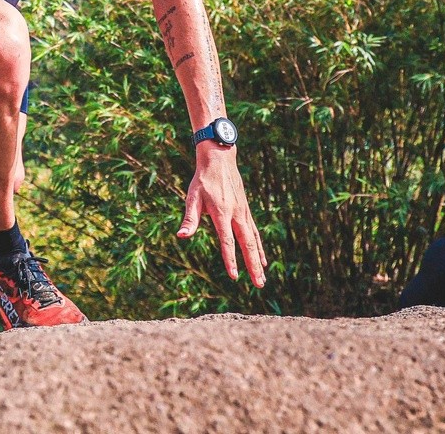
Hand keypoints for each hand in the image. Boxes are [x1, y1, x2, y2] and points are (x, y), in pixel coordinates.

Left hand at [178, 142, 266, 286]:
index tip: (234, 276)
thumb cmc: (203, 179)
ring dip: (258, 261)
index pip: (227, 241)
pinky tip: (262, 260)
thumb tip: (181, 236)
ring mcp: (244, 213)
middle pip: (247, 244)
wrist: (220, 159)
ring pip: (254, 241)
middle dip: (253, 266)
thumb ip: (190, 218)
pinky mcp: (246, 211)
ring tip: (262, 279)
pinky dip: (259, 248)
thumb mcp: (192, 197)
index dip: (230, 259)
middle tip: (260, 285)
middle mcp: (236, 214)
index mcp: (222, 213)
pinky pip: (255, 233)